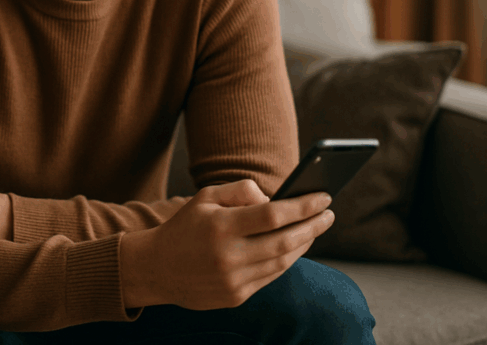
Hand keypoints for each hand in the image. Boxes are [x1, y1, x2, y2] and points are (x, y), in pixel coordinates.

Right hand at [120, 179, 333, 309]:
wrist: (157, 269)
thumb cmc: (185, 226)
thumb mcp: (205, 197)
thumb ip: (241, 190)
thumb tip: (274, 198)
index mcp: (221, 227)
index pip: (274, 215)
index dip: (303, 206)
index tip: (324, 197)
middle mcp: (229, 256)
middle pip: (285, 241)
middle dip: (313, 226)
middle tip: (329, 213)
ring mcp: (234, 280)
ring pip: (283, 262)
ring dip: (304, 244)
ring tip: (316, 228)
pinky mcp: (236, 297)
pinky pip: (271, 277)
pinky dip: (287, 260)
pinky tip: (295, 246)